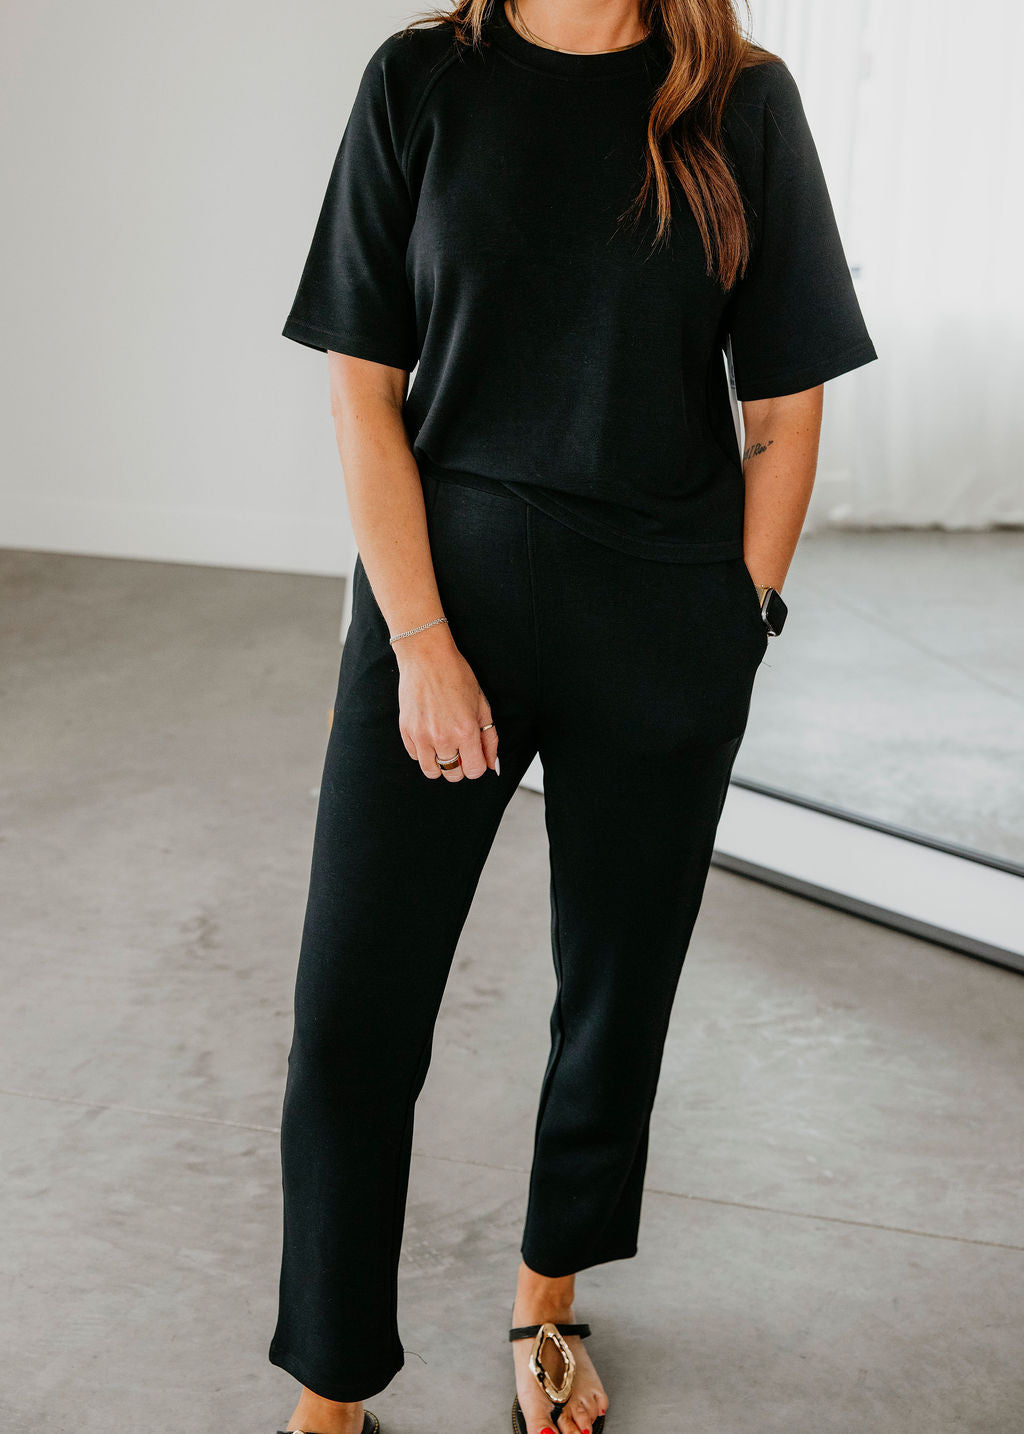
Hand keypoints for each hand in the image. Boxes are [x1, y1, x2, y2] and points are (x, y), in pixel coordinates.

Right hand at [394, 627, 498, 781]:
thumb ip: (489, 738)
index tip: (475, 756)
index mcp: (465, 731)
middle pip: (453, 775)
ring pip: (432, 771)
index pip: (474, 770)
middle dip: (460, 766)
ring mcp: (422, 736)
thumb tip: (493, 764)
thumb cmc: (457, 676)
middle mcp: (443, 738)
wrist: (427, 657)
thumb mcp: (482, 706)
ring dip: (441, 763)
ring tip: (444, 745)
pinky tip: (430, 734)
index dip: (478, 765)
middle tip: (460, 749)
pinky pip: (416, 757)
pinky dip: (424, 752)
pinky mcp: (406, 731)